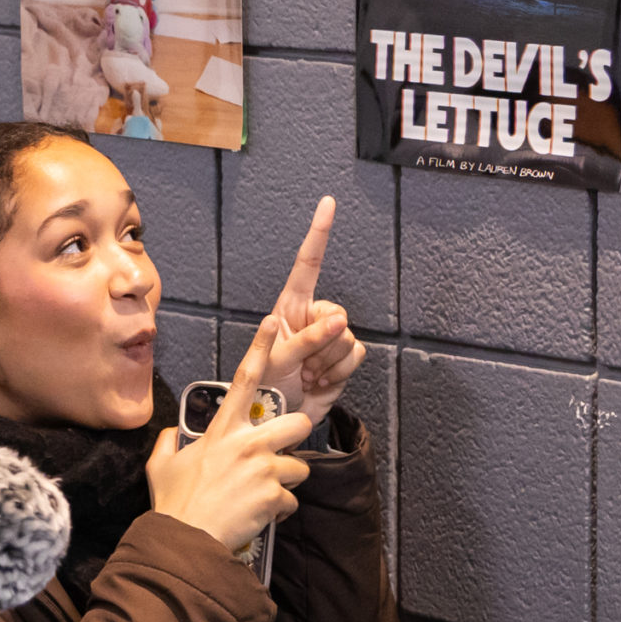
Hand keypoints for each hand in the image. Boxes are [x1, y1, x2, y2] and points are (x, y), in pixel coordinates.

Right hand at [146, 319, 316, 554]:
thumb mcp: (160, 467)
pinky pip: (291, 500)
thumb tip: (168, 434)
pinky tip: (260, 517)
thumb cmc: (173, 503)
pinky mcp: (274, 496)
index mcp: (222, 431)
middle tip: (282, 452)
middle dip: (296, 437)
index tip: (270, 324)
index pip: (244, 380)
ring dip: (287, 482)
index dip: (259, 348)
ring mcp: (263, 469)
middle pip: (298, 422)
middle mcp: (247, 443)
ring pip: (301, 467)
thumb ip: (166, 444)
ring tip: (263, 494)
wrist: (185, 539)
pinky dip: (280, 511)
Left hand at [258, 195, 366, 428]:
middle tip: (302, 363)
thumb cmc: (264, 384)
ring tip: (307, 374)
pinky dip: (339, 373)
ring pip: (348, 339)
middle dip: (322, 343)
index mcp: (290, 305)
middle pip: (337, 314)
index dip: (319, 232)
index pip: (309, 263)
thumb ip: (307, 339)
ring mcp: (330, 338)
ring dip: (328, 363)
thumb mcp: (276, 358)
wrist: (277, 418)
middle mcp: (312, 316)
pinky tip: (320, 381)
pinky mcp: (344, 360)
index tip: (328, 203)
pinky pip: (356, 357)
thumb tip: (341, 322)